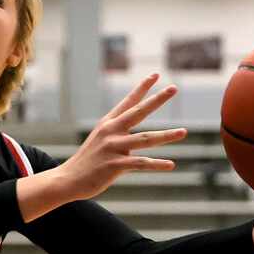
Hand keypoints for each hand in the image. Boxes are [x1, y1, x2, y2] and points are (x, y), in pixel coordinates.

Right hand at [56, 73, 186, 201]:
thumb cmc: (88, 161)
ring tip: (184, 132)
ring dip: (167, 136)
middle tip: (173, 88)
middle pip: (139, 112)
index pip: (129, 101)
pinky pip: (141, 163)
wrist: (69, 179)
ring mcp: (113, 147)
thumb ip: (121, 137)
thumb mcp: (101, 141)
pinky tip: (171, 165)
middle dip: (157, 99)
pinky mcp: (115, 165)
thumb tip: (141, 141)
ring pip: (145, 139)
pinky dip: (157, 164)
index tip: (155, 74)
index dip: (142, 87)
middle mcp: (111, 131)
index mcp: (108, 123)